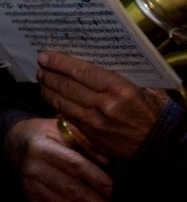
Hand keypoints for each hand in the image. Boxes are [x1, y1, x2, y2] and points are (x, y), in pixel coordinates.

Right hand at [5, 116, 115, 201]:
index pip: (74, 164)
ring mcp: (31, 186)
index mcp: (43, 147)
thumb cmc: (47, 135)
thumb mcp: (63, 129)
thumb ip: (87, 142)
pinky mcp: (31, 199)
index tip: (116, 191)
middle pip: (71, 190)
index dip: (96, 179)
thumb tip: (110, 161)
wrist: (14, 144)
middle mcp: (34, 168)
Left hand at [37, 49, 167, 163]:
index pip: (80, 70)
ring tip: (42, 79)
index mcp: (119, 88)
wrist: (161, 145)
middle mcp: (105, 104)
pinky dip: (56, 104)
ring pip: (63, 101)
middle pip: (67, 85)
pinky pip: (68, 115)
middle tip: (40, 66)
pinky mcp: (91, 134)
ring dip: (48, 89)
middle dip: (49, 74)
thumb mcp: (144, 88)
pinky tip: (51, 97)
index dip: (59, 62)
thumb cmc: (154, 112)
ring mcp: (96, 121)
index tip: (45, 55)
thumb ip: (121, 75)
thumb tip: (94, 59)